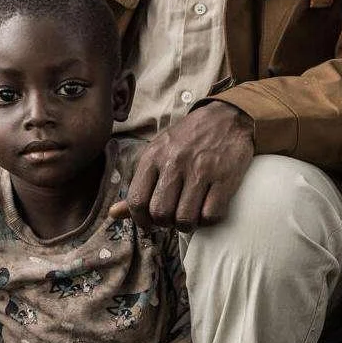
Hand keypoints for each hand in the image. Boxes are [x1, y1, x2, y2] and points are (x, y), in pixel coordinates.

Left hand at [110, 102, 254, 232]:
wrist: (227, 117)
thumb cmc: (188, 138)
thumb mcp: (158, 153)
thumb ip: (139, 184)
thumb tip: (114, 213)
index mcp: (153, 156)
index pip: (137, 201)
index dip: (141, 220)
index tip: (150, 222)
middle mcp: (175, 163)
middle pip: (160, 213)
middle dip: (166, 223)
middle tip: (173, 217)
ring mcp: (201, 171)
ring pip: (185, 218)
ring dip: (187, 225)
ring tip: (190, 215)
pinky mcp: (225, 178)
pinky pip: (211, 215)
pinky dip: (208, 219)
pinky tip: (207, 209)